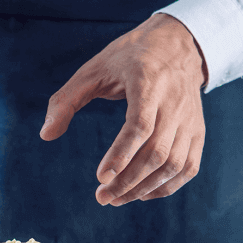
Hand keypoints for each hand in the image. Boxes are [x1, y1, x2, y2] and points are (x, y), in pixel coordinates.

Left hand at [40, 13, 208, 205]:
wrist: (178, 44)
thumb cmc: (128, 57)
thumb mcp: (92, 70)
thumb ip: (66, 101)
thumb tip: (45, 135)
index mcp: (148, 82)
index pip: (140, 125)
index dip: (121, 155)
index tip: (100, 177)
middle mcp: (174, 103)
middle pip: (157, 152)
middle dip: (128, 180)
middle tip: (101, 197)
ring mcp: (190, 119)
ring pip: (174, 164)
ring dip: (144, 188)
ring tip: (115, 198)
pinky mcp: (197, 131)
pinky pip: (188, 167)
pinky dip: (166, 186)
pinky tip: (141, 193)